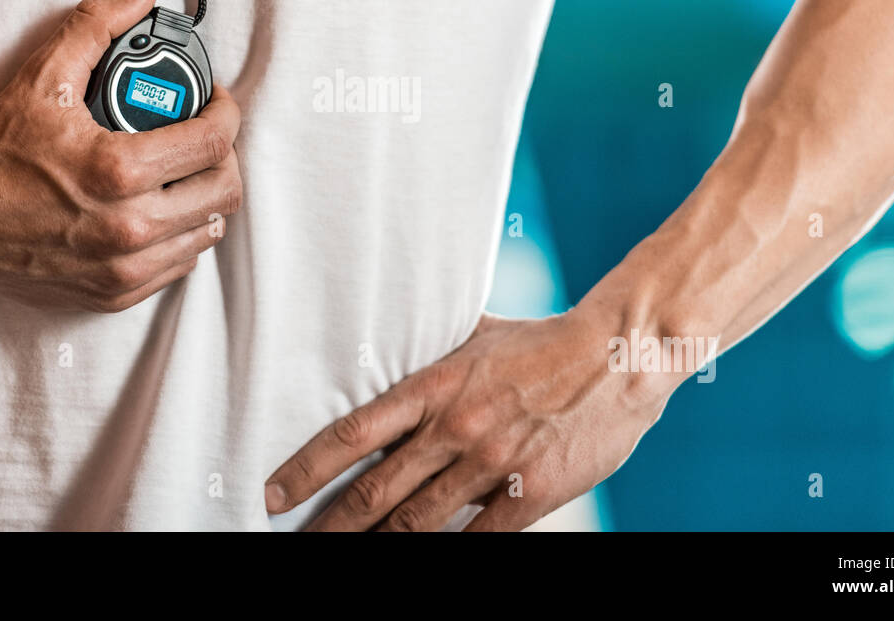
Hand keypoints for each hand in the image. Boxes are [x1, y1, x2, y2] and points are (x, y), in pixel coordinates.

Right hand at [0, 0, 242, 310]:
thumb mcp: (44, 77)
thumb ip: (96, 26)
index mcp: (120, 172)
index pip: (215, 142)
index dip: (227, 112)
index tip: (216, 101)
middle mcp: (130, 227)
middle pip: (225, 192)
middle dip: (225, 156)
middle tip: (205, 136)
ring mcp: (124, 267)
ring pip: (207, 232)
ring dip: (206, 197)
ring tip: (185, 172)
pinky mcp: (114, 294)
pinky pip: (178, 265)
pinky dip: (181, 236)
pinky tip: (163, 210)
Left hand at [265, 306, 675, 530]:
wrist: (619, 355)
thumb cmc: (547, 342)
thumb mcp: (478, 334)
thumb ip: (435, 351)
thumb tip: (395, 344)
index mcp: (436, 385)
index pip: (354, 432)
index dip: (308, 467)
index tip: (274, 492)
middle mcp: (455, 427)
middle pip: (375, 489)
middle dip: (329, 523)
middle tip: (297, 541)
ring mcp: (492, 464)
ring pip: (416, 522)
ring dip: (375, 545)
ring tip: (343, 556)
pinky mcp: (529, 494)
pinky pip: (476, 539)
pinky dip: (445, 553)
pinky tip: (420, 560)